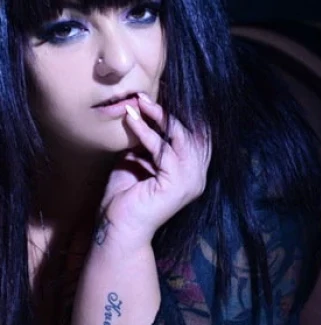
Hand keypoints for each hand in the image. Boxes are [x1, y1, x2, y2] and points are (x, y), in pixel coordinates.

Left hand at [99, 94, 210, 248]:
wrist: (118, 229)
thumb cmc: (125, 198)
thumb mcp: (138, 161)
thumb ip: (147, 141)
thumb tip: (143, 111)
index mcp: (193, 173)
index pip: (196, 135)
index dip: (181, 114)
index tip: (159, 96)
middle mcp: (197, 177)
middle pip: (192, 132)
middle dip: (169, 110)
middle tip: (144, 95)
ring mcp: (191, 181)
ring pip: (180, 137)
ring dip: (158, 116)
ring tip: (139, 102)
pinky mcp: (177, 184)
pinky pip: (163, 150)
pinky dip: (146, 132)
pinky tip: (132, 120)